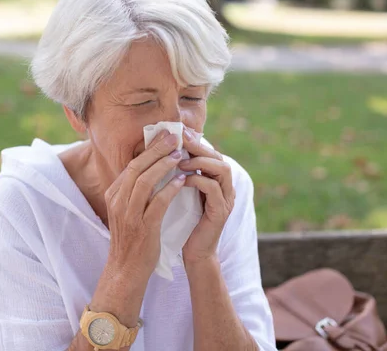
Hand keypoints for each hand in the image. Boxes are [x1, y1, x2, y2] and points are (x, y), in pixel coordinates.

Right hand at [105, 130, 185, 278]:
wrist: (126, 269)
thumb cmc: (131, 238)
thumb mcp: (127, 210)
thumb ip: (135, 190)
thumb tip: (151, 167)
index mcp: (114, 195)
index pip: (131, 165)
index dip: (149, 149)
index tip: (165, 136)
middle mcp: (118, 202)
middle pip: (136, 168)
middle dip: (157, 150)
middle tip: (175, 137)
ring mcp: (129, 215)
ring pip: (144, 181)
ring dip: (164, 166)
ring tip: (180, 155)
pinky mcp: (143, 227)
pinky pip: (157, 202)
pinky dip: (170, 189)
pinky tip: (183, 181)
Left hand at [179, 127, 235, 264]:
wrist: (191, 254)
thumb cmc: (182, 223)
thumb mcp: (178, 194)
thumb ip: (177, 175)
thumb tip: (160, 152)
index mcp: (215, 182)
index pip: (210, 153)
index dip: (196, 141)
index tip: (177, 131)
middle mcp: (224, 188)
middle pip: (219, 156)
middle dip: (199, 146)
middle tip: (180, 138)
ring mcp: (226, 200)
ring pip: (222, 169)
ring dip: (200, 161)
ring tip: (180, 159)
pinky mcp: (221, 212)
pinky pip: (213, 189)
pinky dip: (198, 180)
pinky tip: (182, 179)